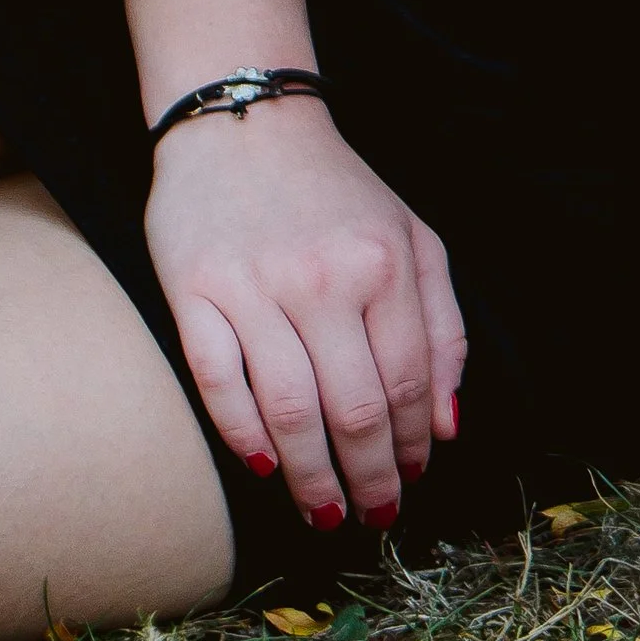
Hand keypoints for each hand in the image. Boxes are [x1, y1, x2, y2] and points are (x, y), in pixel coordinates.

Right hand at [144, 97, 465, 532]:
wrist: (247, 122)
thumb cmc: (336, 191)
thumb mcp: (412, 238)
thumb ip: (441, 327)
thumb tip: (445, 427)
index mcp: (382, 262)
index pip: (405, 382)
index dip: (410, 446)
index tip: (411, 481)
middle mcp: (321, 277)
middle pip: (352, 409)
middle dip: (368, 478)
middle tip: (371, 518)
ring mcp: (253, 286)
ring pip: (288, 410)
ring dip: (310, 477)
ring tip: (325, 513)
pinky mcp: (194, 290)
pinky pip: (219, 381)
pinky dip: (243, 434)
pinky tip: (266, 466)